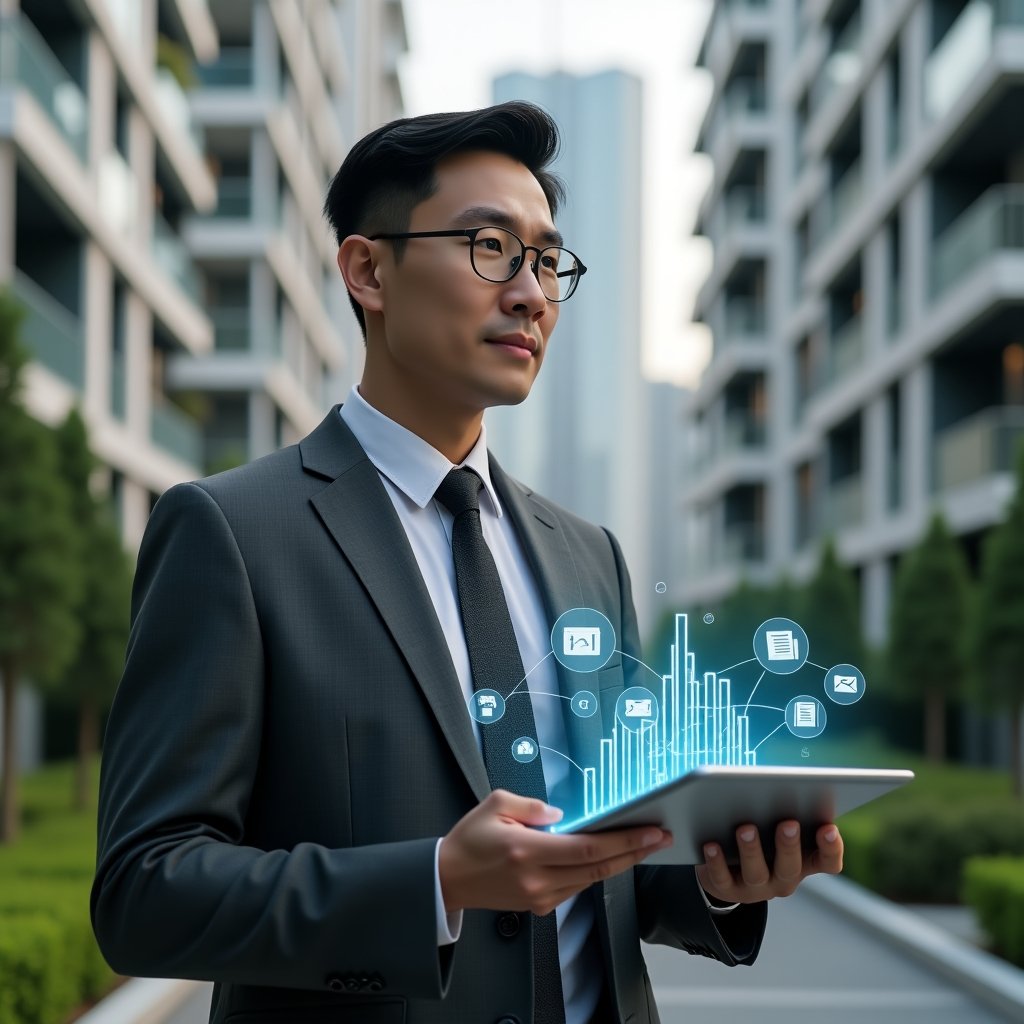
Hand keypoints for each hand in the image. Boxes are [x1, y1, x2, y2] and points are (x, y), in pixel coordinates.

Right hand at [439, 789, 672, 916]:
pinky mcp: (540, 905)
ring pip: (591, 879)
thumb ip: (533, 805)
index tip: (649, 831)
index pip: (587, 847)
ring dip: (619, 862)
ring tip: (641, 844)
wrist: (448, 878)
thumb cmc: (470, 840)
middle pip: (598, 867)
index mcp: (527, 850)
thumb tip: (561, 814)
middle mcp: (537, 878)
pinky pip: (576, 887)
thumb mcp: (496, 804)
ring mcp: (540, 896)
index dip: (624, 841)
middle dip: (634, 852)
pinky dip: (596, 871)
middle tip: (660, 838)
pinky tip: (608, 856)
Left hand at [695, 820, 842, 904]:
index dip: (831, 848)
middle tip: (788, 823)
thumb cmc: (761, 838)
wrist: (727, 870)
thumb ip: (786, 811)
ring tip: (746, 829)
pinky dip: (717, 862)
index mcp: (803, 861)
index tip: (829, 828)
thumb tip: (783, 784)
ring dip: (752, 850)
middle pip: (790, 867)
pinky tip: (712, 845)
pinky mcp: (728, 890)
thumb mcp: (777, 827)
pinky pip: (723, 879)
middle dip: (789, 845)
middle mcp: (783, 878)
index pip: (827, 862)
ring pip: (756, 873)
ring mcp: (756, 887)